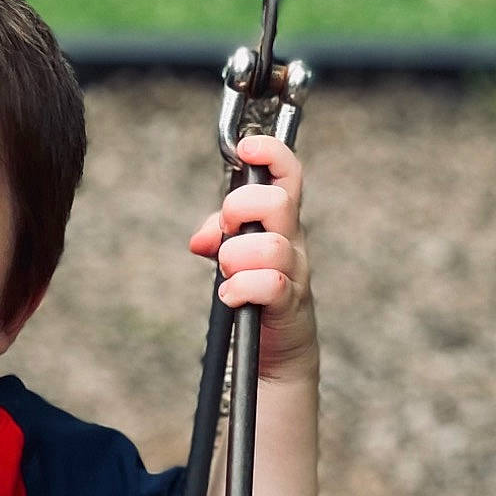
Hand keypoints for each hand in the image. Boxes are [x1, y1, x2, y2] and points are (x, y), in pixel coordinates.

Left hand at [188, 135, 315, 378]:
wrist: (278, 347)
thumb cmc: (255, 291)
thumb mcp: (234, 256)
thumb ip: (217, 236)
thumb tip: (199, 238)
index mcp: (281, 221)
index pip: (287, 174)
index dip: (270, 153)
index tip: (245, 149)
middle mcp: (293, 241)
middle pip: (278, 203)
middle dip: (240, 209)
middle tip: (227, 230)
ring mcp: (295, 272)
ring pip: (271, 247)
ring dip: (236, 256)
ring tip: (226, 271)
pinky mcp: (290, 305)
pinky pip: (269, 285)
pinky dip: (241, 288)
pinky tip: (230, 296)